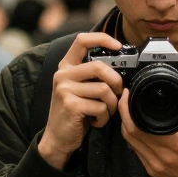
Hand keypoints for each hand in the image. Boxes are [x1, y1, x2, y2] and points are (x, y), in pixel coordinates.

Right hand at [37, 32, 125, 169]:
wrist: (58, 137)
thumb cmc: (74, 112)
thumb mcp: (79, 88)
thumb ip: (92, 75)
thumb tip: (120, 67)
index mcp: (66, 66)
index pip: (82, 40)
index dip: (102, 38)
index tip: (118, 45)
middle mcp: (63, 74)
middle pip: (99, 67)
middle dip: (116, 81)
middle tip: (117, 93)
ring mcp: (65, 89)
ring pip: (103, 89)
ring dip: (111, 104)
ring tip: (105, 112)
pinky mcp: (71, 105)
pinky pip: (100, 107)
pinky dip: (104, 118)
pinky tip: (96, 121)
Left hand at [120, 79, 177, 176]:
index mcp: (174, 143)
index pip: (138, 125)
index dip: (127, 108)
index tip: (128, 94)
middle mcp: (161, 155)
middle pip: (129, 133)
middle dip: (123, 114)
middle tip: (125, 99)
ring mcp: (154, 165)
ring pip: (130, 143)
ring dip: (126, 126)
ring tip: (129, 111)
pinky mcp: (152, 171)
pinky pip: (136, 152)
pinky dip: (133, 139)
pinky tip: (136, 129)